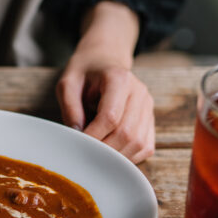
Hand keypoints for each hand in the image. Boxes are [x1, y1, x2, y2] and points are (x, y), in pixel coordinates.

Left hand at [56, 1, 155, 163]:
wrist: (105, 60)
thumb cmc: (85, 72)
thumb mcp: (68, 83)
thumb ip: (70, 107)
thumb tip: (77, 135)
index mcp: (119, 79)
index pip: (110, 117)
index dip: (93, 136)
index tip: (77, 145)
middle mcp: (139, 93)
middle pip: (127, 133)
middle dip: (104, 150)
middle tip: (84, 155)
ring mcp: (148, 106)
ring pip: (138, 143)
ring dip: (116, 157)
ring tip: (96, 156)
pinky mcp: (150, 119)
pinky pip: (146, 147)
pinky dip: (129, 157)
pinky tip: (112, 154)